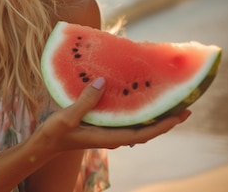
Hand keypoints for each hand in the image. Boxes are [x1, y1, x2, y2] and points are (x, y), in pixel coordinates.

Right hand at [36, 77, 190, 151]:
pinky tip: (136, 97)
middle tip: (183, 104)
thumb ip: (85, 101)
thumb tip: (102, 83)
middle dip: (164, 119)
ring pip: (137, 125)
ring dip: (152, 114)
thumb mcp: (67, 117)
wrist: (44, 144)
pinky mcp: (101, 125)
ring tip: (165, 99)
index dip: (163, 125)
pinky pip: (125, 119)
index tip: (181, 114)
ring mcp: (107, 131)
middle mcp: (112, 136)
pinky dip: (136, 110)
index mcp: (108, 137)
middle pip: (146, 130)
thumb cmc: (55, 133)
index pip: (143, 134)